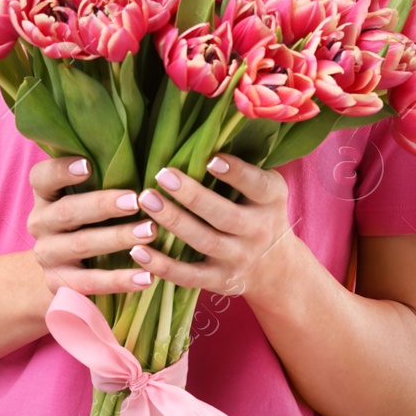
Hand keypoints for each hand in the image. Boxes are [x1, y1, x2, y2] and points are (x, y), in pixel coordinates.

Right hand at [28, 156, 157, 296]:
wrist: (60, 270)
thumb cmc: (85, 220)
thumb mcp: (82, 197)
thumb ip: (102, 177)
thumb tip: (145, 151)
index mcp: (45, 196)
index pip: (42, 177)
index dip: (62, 170)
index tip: (88, 165)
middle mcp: (41, 223)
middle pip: (67, 211)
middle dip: (103, 205)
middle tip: (137, 200)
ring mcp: (48, 255)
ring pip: (82, 245)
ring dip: (118, 238)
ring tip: (151, 232)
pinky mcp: (59, 284)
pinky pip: (90, 283)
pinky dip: (119, 281)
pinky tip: (147, 277)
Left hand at [131, 153, 299, 304]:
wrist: (277, 269)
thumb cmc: (261, 213)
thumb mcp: (266, 189)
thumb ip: (244, 169)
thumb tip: (204, 135)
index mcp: (270, 200)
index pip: (256, 185)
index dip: (235, 173)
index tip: (210, 158)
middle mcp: (257, 230)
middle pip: (224, 215)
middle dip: (192, 196)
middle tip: (162, 175)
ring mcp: (238, 258)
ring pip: (204, 241)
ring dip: (173, 221)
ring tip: (146, 200)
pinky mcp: (219, 281)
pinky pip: (189, 275)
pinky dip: (163, 265)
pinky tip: (137, 250)